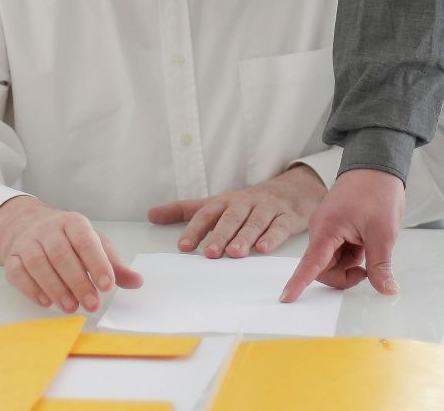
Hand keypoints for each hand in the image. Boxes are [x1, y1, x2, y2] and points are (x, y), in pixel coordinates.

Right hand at [0, 196, 141, 312]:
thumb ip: (114, 265)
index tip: (107, 286)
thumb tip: (137, 282)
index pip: (85, 241)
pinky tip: (46, 302)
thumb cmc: (68, 239)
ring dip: (55, 288)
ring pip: (38, 263)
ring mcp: (28, 242)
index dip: (97, 263)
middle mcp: (48, 229)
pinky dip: (31, 289)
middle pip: (61, 254)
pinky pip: (17, 272)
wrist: (27, 225)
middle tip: (91, 304)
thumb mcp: (94, 244)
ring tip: (70, 307)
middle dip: (77, 282)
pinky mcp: (12, 257)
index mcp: (73, 222)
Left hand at [148, 165, 325, 258]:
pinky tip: (263, 249)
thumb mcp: (216, 203)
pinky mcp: (287, 217)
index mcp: (225, 202)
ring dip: (244, 238)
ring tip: (235, 253)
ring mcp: (267, 209)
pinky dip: (272, 237)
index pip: (207, 214)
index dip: (195, 230)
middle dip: (220, 235)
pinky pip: (279, 227)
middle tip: (211, 253)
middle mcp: (245, 204)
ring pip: (254, 223)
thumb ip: (185, 210)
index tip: (183, 247)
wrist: (292, 190)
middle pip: (231, 218)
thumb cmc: (248, 203)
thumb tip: (151, 214)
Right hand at [279, 167, 404, 302]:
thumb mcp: (383, 234)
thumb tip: (386, 289)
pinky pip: (337, 250)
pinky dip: (351, 254)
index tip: (286, 298)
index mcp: (327, 229)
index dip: (298, 283)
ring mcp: (327, 227)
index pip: (311, 263)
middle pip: (323, 267)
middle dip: (344, 275)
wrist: (377, 165)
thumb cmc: (377, 192)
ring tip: (368, 247)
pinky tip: (364, 243)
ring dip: (349, 263)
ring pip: (331, 261)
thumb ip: (380, 266)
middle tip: (367, 270)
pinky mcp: (334, 226)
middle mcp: (321, 229)